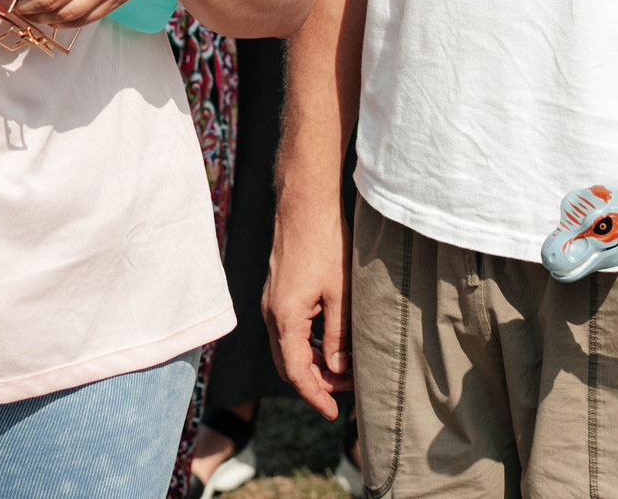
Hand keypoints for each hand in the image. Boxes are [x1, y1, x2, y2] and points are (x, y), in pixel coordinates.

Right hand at [264, 184, 352, 417]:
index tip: (334, 413)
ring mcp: (272, 302)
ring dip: (312, 363)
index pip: (297, 373)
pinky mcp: (278, 291)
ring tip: (343, 370)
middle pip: (289, 365)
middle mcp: (271, 314)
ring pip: (288, 348)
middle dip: (315, 383)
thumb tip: (339, 368)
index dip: (316, 396)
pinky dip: (307, 344)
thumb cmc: (326, 244)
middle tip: (345, 392)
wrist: (304, 204)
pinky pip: (288, 330)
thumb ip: (338, 335)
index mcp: (285, 319)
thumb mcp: (340, 294)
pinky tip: (329, 343)